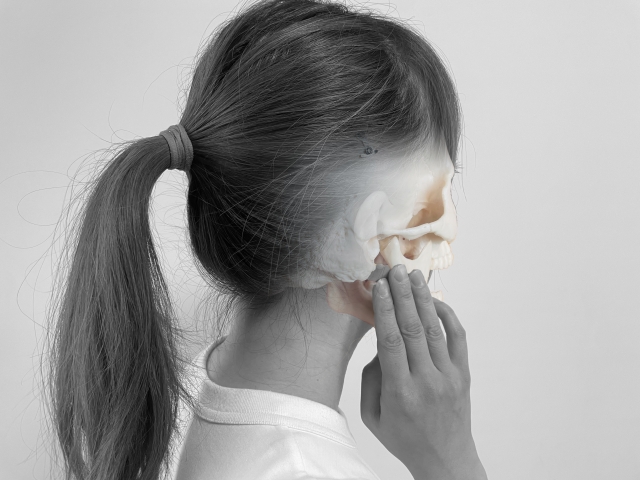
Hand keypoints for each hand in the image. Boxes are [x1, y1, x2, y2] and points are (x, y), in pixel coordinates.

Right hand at [360, 265, 486, 479]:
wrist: (446, 459)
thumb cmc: (404, 438)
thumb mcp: (373, 416)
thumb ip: (372, 379)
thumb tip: (381, 345)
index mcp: (400, 393)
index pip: (391, 341)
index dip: (385, 310)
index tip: (379, 287)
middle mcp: (426, 381)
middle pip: (412, 328)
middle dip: (402, 294)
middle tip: (395, 270)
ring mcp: (448, 376)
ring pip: (434, 329)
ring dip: (423, 299)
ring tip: (413, 276)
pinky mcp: (463, 375)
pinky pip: (457, 338)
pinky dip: (447, 316)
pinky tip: (434, 301)